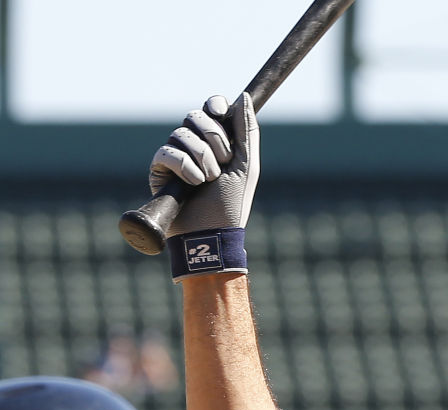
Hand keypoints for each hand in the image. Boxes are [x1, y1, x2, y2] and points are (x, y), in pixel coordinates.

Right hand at [149, 93, 259, 240]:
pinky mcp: (158, 170)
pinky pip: (167, 152)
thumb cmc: (231, 203)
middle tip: (223, 163)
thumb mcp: (246, 166)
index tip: (221, 113)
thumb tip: (243, 96)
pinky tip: (192, 185)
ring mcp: (175, 157)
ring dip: (203, 159)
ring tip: (208, 181)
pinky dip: (184, 168)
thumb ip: (246, 131)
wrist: (212, 233)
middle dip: (214, 138)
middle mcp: (195, 146)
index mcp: (217, 143)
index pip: (210, 109)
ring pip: (182, 134)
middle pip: (195, 116)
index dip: (215, 106)